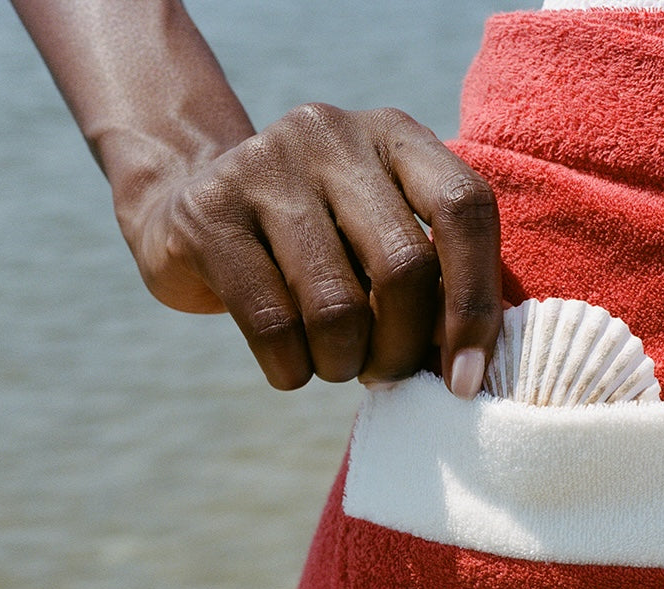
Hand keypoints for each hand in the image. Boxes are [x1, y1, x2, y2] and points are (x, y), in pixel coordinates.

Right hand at [120, 103, 502, 395]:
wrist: (186, 205)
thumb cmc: (315, 244)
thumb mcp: (378, 236)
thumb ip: (431, 278)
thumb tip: (468, 368)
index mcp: (394, 136)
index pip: (465, 208)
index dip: (476, 303)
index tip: (466, 376)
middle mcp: (331, 136)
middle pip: (404, 268)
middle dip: (403, 349)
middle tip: (385, 373)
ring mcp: (263, 167)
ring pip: (339, 308)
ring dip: (344, 364)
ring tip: (335, 364)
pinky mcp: (207, 214)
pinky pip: (274, 326)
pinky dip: (293, 370)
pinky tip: (291, 367)